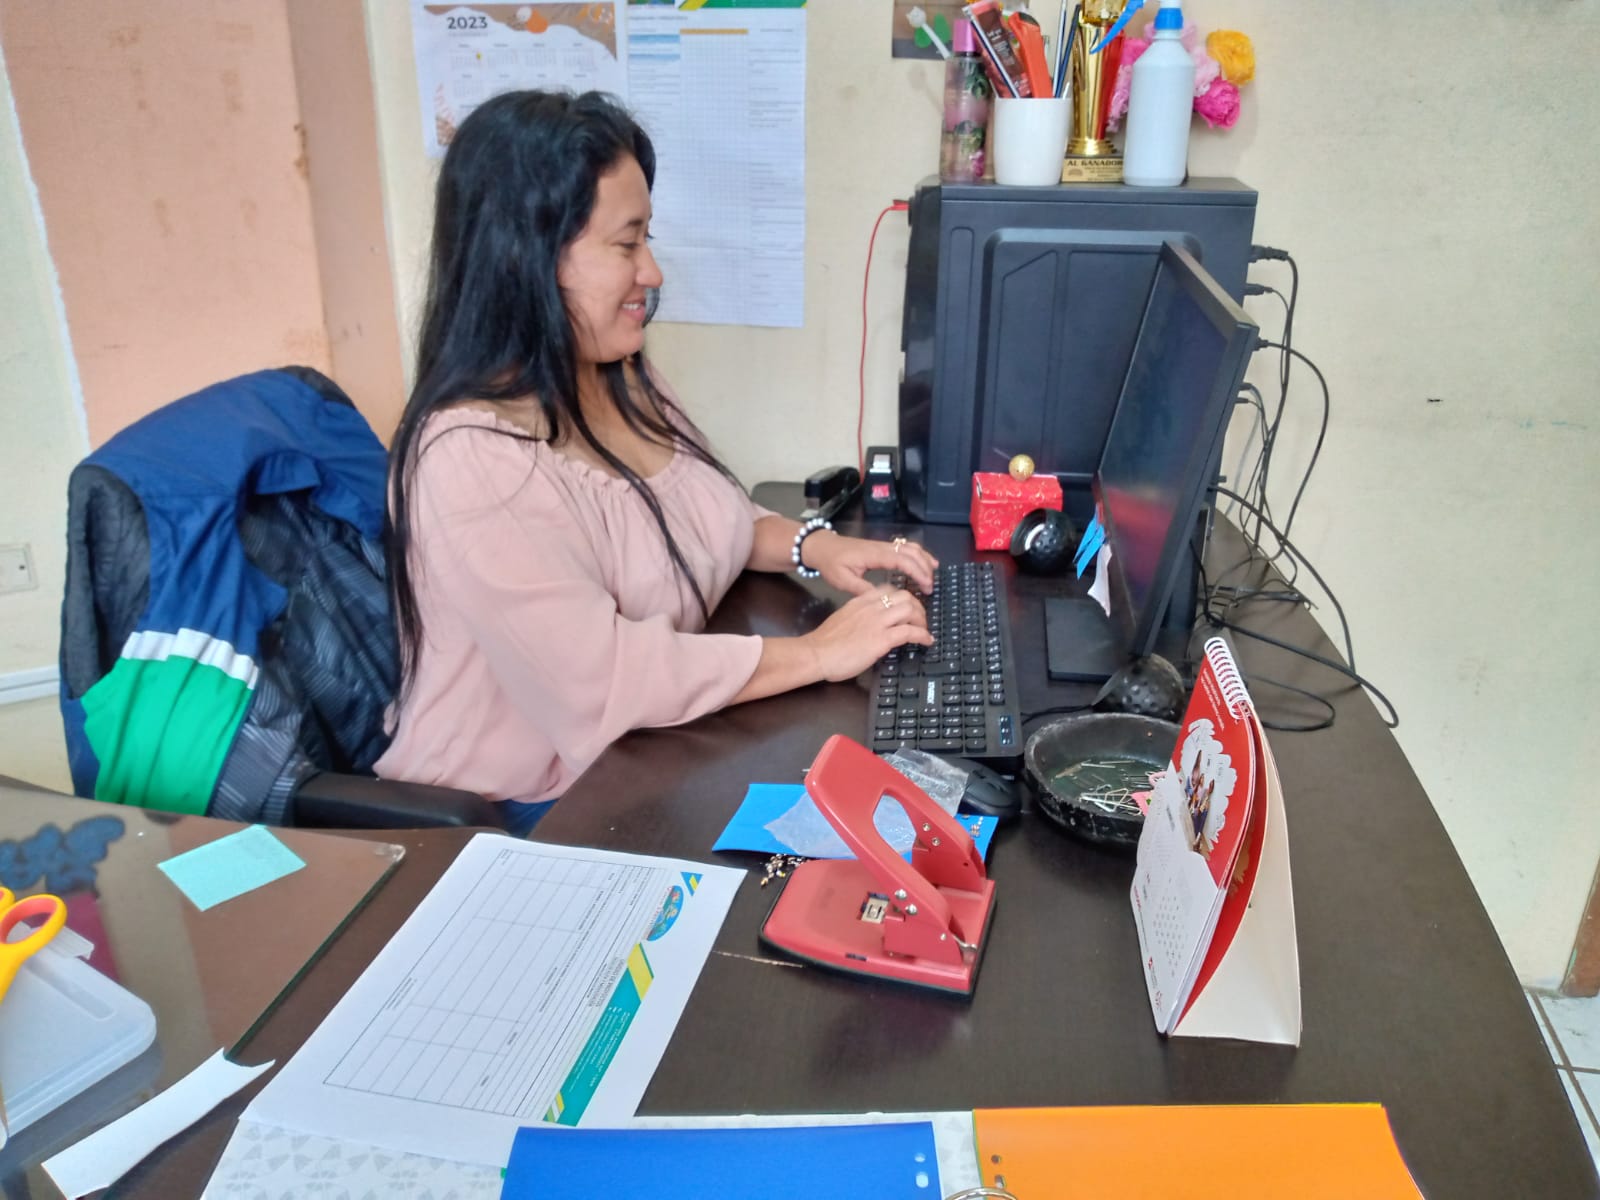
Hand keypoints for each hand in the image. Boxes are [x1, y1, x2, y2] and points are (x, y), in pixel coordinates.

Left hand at [802, 531, 938, 595]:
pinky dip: (917, 554)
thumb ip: (863, 589)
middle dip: (924, 568)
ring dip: (923, 559)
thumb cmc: (831, 564)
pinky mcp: (881, 548)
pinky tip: (923, 562)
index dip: (917, 573)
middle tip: (930, 587)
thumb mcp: (843, 580)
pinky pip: (904, 548)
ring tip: (933, 573)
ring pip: (910, 547)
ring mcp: (882, 546)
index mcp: (874, 555)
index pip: (902, 561)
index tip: (926, 586)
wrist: (821, 547)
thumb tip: (882, 600)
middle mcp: (882, 547)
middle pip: (911, 553)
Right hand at [804, 585, 932, 681]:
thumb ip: (860, 617)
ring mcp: (877, 622)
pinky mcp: (882, 639)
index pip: (889, 590)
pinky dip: (923, 635)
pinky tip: (926, 641)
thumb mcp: (843, 619)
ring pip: (910, 609)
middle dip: (917, 606)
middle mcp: (871, 607)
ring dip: (922, 620)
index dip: (903, 597)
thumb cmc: (825, 642)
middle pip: (904, 596)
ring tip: (924, 630)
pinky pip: (910, 631)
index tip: (908, 607)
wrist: (816, 653)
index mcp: (860, 601)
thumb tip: (872, 625)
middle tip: (920, 619)